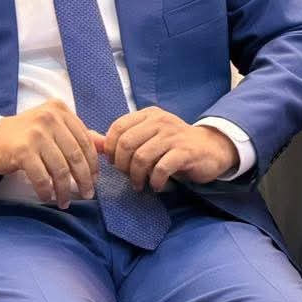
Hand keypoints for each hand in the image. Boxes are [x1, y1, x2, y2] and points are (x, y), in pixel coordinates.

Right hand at [0, 99, 101, 208]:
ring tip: (65, 201)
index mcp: (60, 110)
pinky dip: (47, 191)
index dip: (92, 164)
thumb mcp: (54, 128)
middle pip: (76, 156)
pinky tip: (48, 197)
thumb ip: (79, 134)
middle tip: (87, 194)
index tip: (94, 180)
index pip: (85, 140)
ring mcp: (36, 133)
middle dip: (84, 179)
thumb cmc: (26, 135)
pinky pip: (42, 177)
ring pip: (60, 169)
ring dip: (65, 190)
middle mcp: (49, 118)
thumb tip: (106, 145)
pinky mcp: (22, 150)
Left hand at [104, 107, 238, 191]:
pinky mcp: (185, 152)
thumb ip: (121, 138)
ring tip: (140, 184)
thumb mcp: (148, 136)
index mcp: (148, 115)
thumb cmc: (174, 145)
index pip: (117, 128)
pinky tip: (157, 185)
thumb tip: (91, 140)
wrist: (211, 148)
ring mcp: (173, 136)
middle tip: (128, 176)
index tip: (116, 164)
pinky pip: (161, 168)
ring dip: (137, 176)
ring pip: (141, 157)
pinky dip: (154, 181)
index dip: (111, 150)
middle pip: (126, 144)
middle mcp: (160, 121)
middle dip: (122, 166)